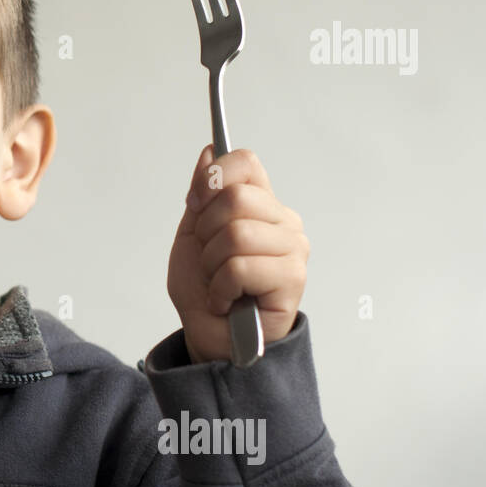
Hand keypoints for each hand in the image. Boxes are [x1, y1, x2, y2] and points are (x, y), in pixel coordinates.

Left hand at [167, 145, 307, 364]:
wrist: (210, 336)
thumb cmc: (205, 289)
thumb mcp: (193, 234)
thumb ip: (203, 193)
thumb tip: (211, 151)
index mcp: (261, 205)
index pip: (244, 162)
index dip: (212, 179)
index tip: (196, 206)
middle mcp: (283, 222)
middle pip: (234, 198)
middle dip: (205, 232)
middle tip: (209, 259)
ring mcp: (292, 249)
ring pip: (236, 234)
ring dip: (212, 265)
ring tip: (219, 283)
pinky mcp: (292, 279)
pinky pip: (240, 267)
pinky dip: (220, 288)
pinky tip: (226, 299)